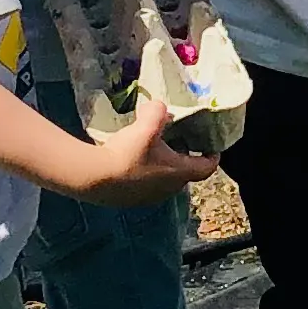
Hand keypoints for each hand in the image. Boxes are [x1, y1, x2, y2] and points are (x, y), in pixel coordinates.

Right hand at [67, 89, 223, 205]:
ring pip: (164, 180)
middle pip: (185, 174)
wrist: (94, 178)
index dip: (212, 156)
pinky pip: (146, 185)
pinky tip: (131, 159)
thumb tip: (158, 107)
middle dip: (184, 157)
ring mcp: (149, 198)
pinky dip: (145, 172)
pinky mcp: (131, 201)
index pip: (207, 168)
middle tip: (177, 140)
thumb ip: (159, 110)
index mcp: (180, 173)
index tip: (210, 145)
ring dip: (163, 165)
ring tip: (152, 148)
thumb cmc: (128, 152)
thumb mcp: (148, 123)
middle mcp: (169, 190)